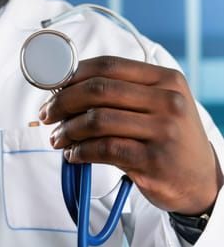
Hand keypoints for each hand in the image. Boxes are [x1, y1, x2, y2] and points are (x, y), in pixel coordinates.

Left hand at [39, 56, 222, 214]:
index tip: (52, 88)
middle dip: (62, 102)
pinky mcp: (153, 159)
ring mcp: (162, 130)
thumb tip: (65, 92)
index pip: (108, 65)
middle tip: (46, 115)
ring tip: (57, 139)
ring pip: (97, 121)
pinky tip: (73, 156)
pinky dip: (80, 152)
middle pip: (98, 90)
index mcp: (165, 79)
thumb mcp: (156, 107)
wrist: (200, 181)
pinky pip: (103, 150)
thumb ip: (120, 95)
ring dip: (67, 131)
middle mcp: (167, 100)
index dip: (72, 74)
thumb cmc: (168, 140)